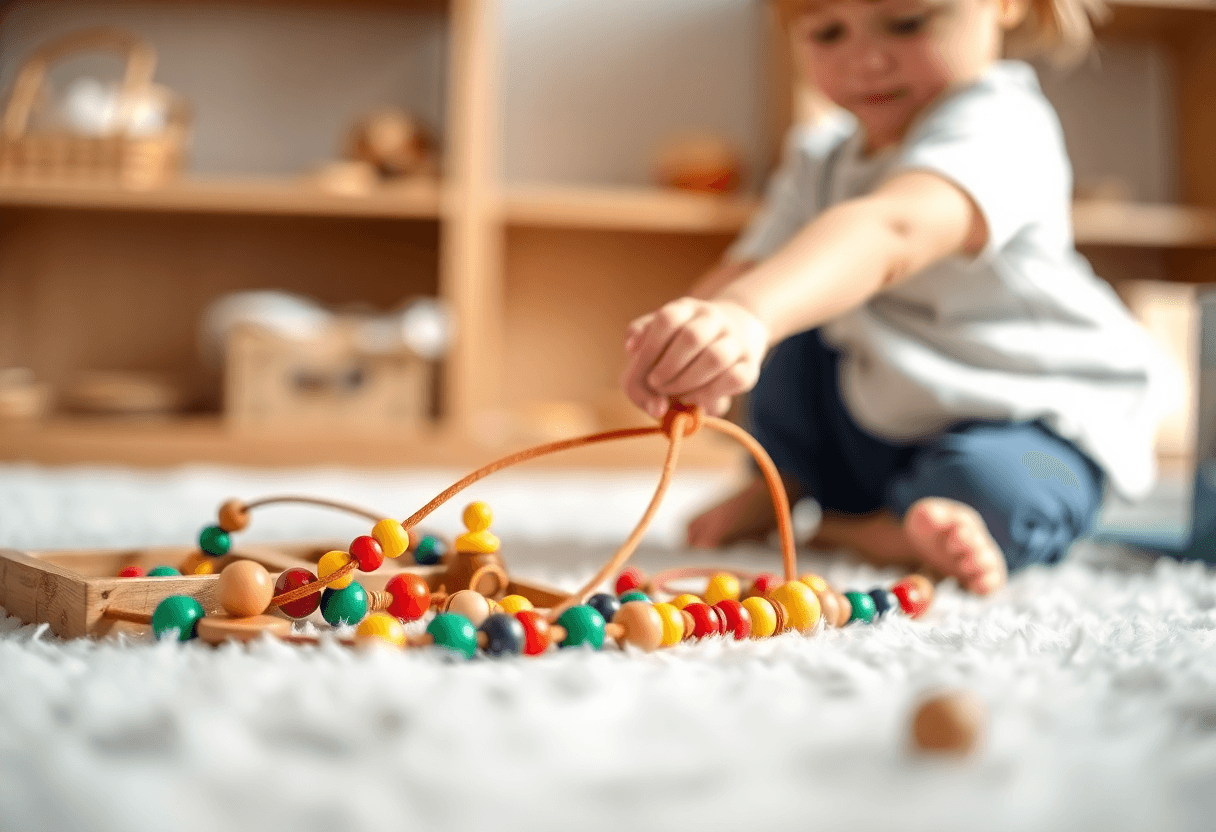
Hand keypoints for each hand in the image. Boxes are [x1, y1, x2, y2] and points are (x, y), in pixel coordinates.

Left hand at [621, 297, 768, 419]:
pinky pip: (733, 379)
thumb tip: (631, 349)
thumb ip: (639, 340)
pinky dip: (708, 393)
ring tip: (674, 392)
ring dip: (687, 381)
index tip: (642, 369)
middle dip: (668, 368)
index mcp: (687, 308)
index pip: (667, 319)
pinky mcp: (750, 365)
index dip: (650, 347)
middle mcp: (714, 319)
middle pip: (691, 338)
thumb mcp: (660, 331)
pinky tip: (693, 398)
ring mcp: (736, 340)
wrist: (736, 331)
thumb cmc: (683, 340)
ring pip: (715, 358)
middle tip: (656, 384)